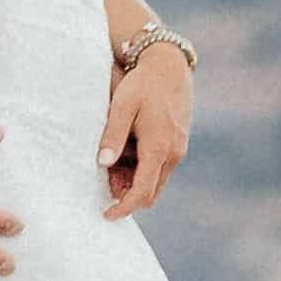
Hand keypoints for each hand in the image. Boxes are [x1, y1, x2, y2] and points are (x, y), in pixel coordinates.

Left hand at [98, 30, 192, 217]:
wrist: (169, 65)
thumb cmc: (143, 84)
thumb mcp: (122, 106)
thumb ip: (112, 135)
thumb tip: (102, 163)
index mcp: (159, 148)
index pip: (142, 192)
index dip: (124, 208)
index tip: (107, 215)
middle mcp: (172, 154)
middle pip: (150, 192)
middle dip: (127, 194)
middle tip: (105, 179)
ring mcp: (178, 150)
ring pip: (155, 180)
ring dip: (134, 180)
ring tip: (113, 158)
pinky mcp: (177, 144)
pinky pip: (159, 166)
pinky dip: (142, 167)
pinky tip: (127, 148)